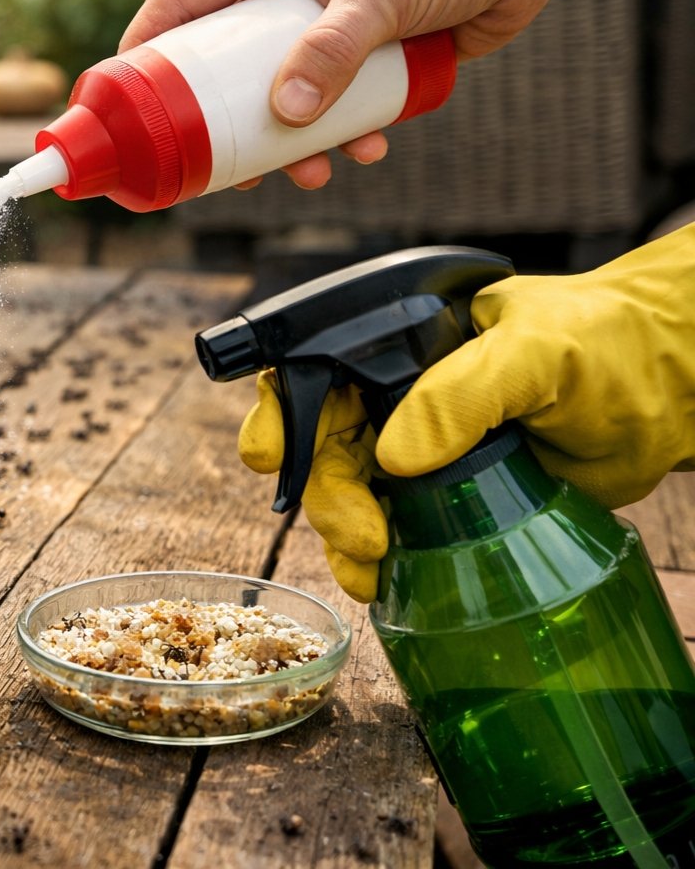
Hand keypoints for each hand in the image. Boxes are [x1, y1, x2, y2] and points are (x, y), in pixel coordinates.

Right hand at [122, 0, 553, 192]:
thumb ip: (330, 51)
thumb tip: (286, 116)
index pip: (178, 3)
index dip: (143, 55)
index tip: (123, 106)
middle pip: (220, 65)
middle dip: (221, 122)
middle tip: (217, 168)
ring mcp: (316, 25)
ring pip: (275, 96)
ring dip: (287, 142)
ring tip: (310, 171)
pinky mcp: (356, 54)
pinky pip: (327, 105)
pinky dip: (339, 135)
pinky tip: (366, 149)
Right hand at [238, 224, 694, 601]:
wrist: (674, 391)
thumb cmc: (606, 343)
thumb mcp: (532, 351)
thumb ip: (462, 394)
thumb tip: (394, 455)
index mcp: (400, 346)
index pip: (316, 372)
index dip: (281, 414)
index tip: (272, 458)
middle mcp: (399, 396)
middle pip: (324, 447)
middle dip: (325, 495)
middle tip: (361, 535)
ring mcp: (423, 451)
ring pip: (351, 495)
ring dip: (345, 536)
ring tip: (372, 567)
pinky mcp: (452, 500)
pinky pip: (395, 530)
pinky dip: (380, 561)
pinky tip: (384, 582)